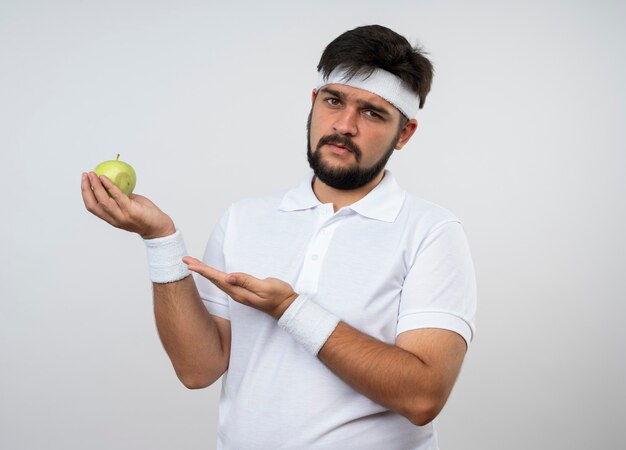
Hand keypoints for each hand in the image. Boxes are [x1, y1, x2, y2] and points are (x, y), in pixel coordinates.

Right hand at [81, 171, 175, 238]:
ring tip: (93, 174)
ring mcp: (122, 216)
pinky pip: (118, 197)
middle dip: (86, 189)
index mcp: (111, 218)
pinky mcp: (131, 212)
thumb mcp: (129, 205)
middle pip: (93, 204)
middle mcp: (114, 219)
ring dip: (95, 186)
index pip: (92, 207)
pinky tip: (105, 178)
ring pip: (103, 201)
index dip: (86, 193)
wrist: (159, 227)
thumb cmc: (145, 214)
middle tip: (85, 175)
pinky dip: (110, 186)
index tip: (84, 181)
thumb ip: (120, 197)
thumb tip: (112, 182)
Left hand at [183, 256, 298, 319]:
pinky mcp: (242, 291)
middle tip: (185, 260)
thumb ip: (247, 282)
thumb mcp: (265, 287)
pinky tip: (211, 274)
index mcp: (239, 291)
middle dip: (199, 269)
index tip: (190, 264)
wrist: (286, 307)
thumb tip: (229, 276)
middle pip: (213, 279)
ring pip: (217, 281)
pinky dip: (214, 276)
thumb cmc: (278, 296)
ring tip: (193, 265)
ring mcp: (238, 293)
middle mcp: (236, 293)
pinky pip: (223, 282)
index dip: (203, 270)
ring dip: (204, 272)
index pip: (217, 278)